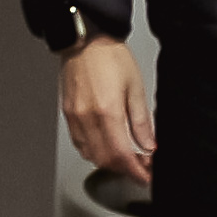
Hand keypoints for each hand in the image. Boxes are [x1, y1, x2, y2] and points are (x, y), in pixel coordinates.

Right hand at [59, 35, 155, 184]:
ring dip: (109, 161)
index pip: (121, 156)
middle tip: (141, 166)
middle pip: (105, 160)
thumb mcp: (136, 88)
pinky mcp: (68, 114)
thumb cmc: (110, 56)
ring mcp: (75, 117)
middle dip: (124, 169)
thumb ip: (142, 122)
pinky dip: (94, 150)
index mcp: (107, 111)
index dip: (135, 172)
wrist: (86, 40)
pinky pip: (80, 143)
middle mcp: (87, 117)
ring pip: (91, 155)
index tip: (146, 177)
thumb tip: (148, 146)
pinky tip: (106, 144)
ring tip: (126, 155)